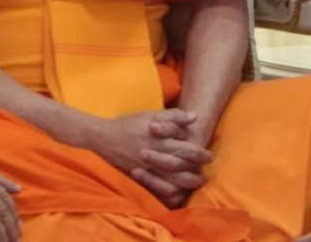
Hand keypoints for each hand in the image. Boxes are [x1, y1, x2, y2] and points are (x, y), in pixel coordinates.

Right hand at [87, 109, 211, 207]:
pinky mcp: (139, 180)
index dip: (200, 154)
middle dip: (197, 173)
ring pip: (172, 184)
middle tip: (205, 174)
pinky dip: (169, 195)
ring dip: (186, 185)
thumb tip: (195, 117)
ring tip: (194, 183)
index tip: (208, 156)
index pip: (187, 150)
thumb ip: (174, 116)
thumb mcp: (151, 115)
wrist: (103, 139)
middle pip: (183, 170)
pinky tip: (177, 193)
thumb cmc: (128, 124)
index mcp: (160, 141)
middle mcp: (156, 158)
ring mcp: (147, 171)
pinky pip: (158, 192)